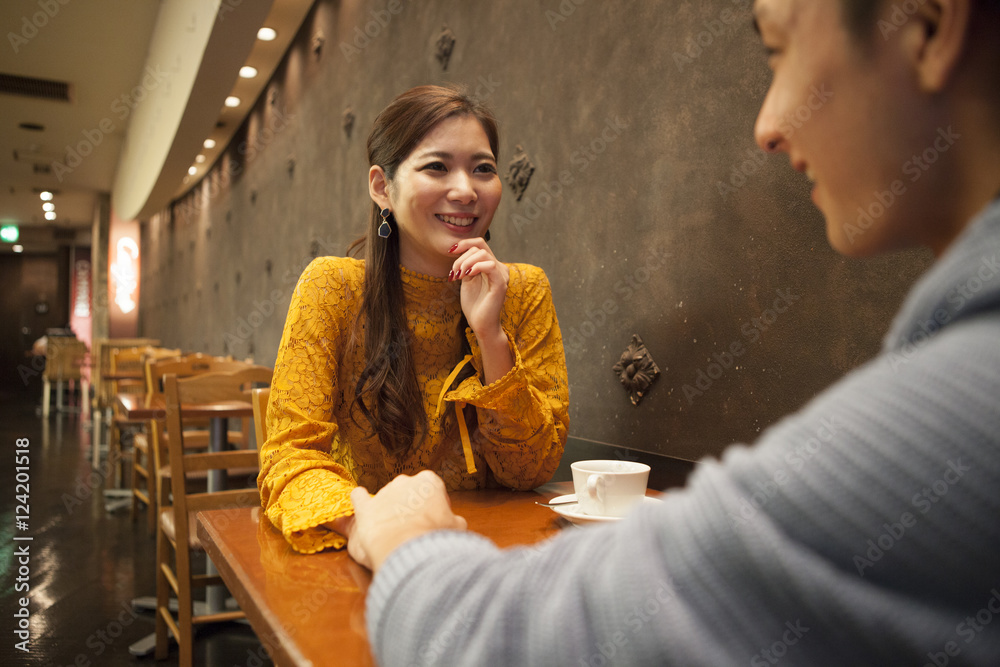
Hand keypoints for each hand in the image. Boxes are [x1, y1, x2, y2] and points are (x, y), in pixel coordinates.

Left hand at [348, 470, 467, 571]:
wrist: (410, 551)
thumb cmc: (436, 538)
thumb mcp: (458, 527)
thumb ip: (454, 520)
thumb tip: (454, 522)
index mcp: (429, 481)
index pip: (433, 489)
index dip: (435, 506)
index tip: (435, 520)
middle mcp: (405, 481)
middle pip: (409, 492)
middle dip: (412, 507)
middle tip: (415, 529)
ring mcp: (383, 493)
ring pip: (387, 498)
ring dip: (391, 511)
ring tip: (396, 534)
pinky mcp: (366, 507)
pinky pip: (359, 497)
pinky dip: (360, 500)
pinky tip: (361, 503)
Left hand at [449, 239, 513, 383]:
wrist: (480, 324)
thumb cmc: (474, 305)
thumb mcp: (466, 280)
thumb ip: (465, 266)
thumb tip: (458, 252)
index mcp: (491, 265)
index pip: (480, 244)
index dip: (464, 243)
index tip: (450, 251)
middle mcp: (499, 267)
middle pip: (479, 247)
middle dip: (462, 257)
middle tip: (454, 273)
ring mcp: (501, 275)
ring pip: (483, 254)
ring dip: (466, 262)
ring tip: (458, 276)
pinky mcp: (500, 283)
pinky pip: (490, 266)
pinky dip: (476, 267)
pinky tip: (466, 275)